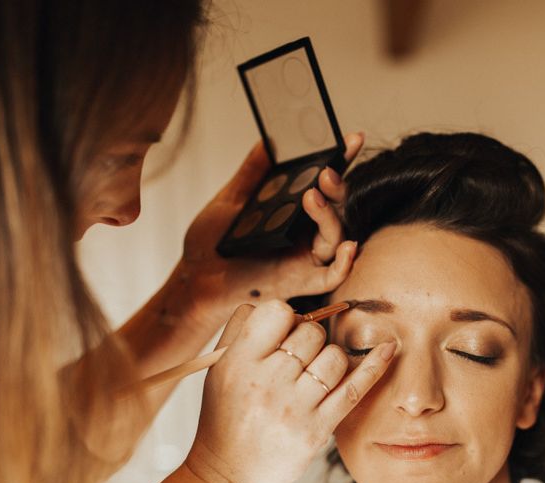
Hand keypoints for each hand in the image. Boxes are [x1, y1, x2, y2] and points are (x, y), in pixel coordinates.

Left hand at [179, 133, 364, 328]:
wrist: (194, 278)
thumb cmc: (211, 244)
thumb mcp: (232, 199)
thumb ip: (253, 172)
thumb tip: (270, 139)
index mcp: (293, 211)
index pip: (323, 184)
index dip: (341, 162)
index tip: (351, 139)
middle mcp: (304, 234)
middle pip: (336, 209)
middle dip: (337, 188)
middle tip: (326, 172)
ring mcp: (304, 258)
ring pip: (335, 237)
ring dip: (331, 216)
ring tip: (313, 197)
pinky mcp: (299, 282)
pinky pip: (331, 276)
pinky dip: (344, 263)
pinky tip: (348, 247)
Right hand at [185, 300, 395, 482]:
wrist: (229, 475)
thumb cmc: (225, 418)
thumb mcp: (217, 371)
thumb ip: (239, 330)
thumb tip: (273, 307)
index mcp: (239, 362)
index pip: (276, 312)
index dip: (285, 317)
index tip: (283, 333)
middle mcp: (266, 382)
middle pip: (310, 332)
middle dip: (309, 339)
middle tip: (297, 361)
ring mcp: (294, 407)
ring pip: (334, 356)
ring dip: (330, 359)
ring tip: (314, 376)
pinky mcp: (318, 429)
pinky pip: (354, 388)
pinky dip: (374, 366)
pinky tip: (389, 349)